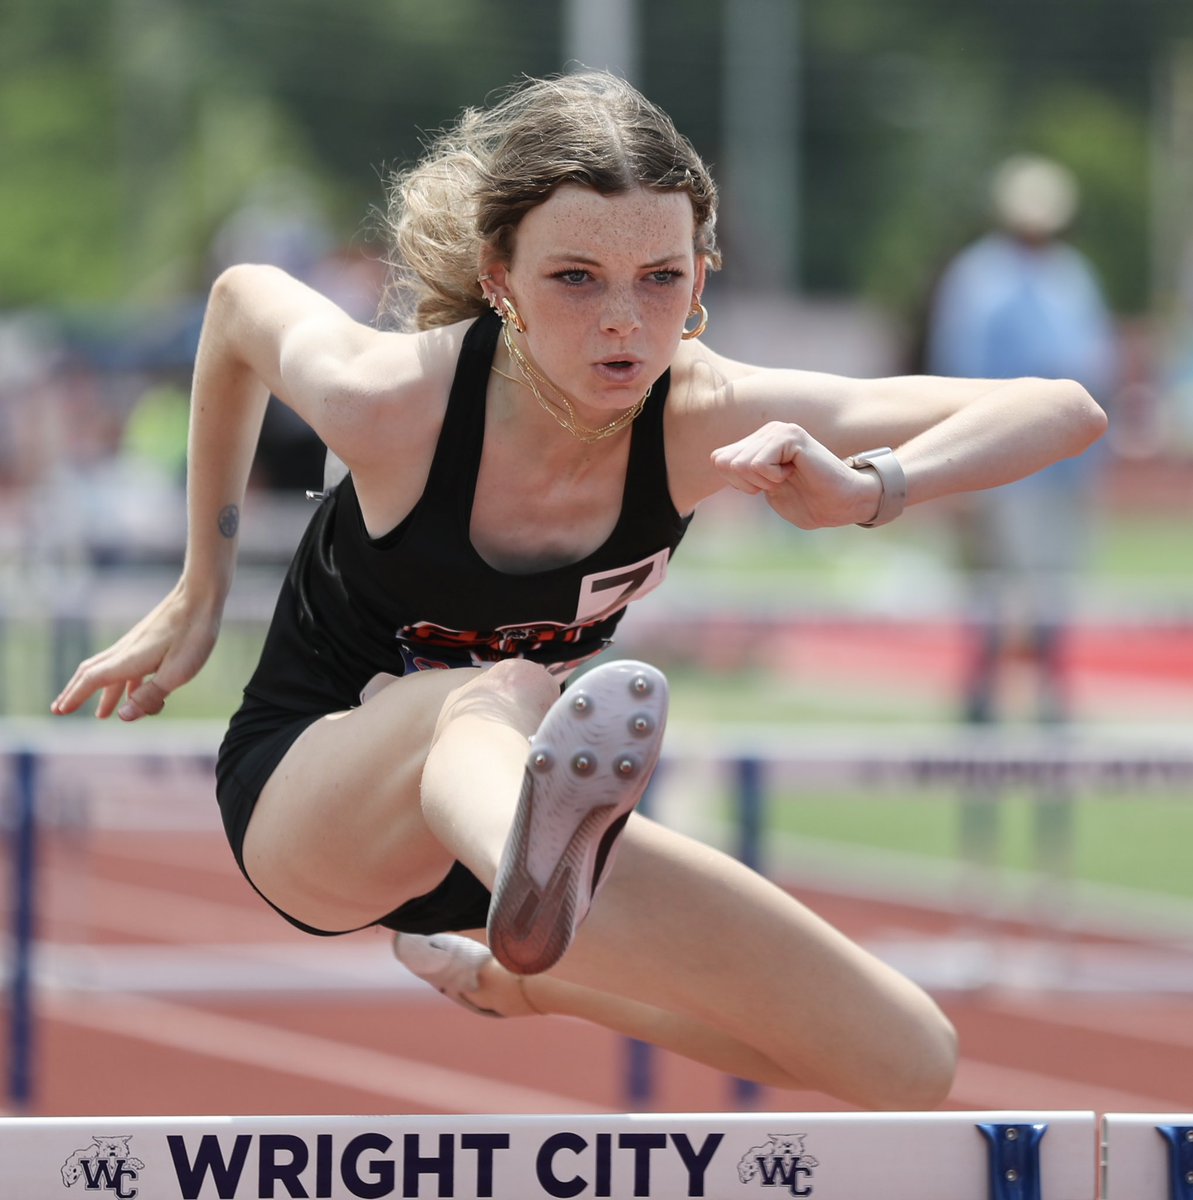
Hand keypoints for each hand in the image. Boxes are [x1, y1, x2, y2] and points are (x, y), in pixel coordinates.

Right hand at [50, 583, 219, 720]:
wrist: (201, 595)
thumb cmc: (193, 634)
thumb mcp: (177, 673)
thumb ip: (150, 696)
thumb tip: (122, 717)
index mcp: (128, 660)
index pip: (91, 681)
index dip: (75, 697)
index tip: (59, 712)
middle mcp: (125, 651)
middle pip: (91, 674)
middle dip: (76, 693)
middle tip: (61, 709)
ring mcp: (136, 644)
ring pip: (110, 670)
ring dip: (102, 692)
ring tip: (102, 713)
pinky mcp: (149, 640)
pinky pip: (129, 666)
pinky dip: (124, 683)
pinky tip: (133, 692)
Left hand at [710, 421, 880, 528]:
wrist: (841, 505)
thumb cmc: (808, 502)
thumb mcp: (765, 490)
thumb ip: (742, 475)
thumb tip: (718, 459)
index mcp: (759, 442)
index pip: (719, 460)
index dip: (739, 483)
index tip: (767, 487)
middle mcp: (767, 430)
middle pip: (726, 462)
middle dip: (748, 483)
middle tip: (779, 483)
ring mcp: (779, 430)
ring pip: (740, 464)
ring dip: (763, 481)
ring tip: (788, 478)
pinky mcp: (790, 436)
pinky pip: (757, 464)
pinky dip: (772, 478)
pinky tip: (794, 473)